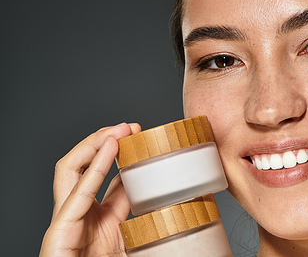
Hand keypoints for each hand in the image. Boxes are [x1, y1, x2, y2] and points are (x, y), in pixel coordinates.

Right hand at [39, 123, 140, 256]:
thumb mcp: (136, 243)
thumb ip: (149, 222)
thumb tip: (187, 207)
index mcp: (100, 216)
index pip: (109, 176)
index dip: (125, 155)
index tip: (145, 138)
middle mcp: (81, 213)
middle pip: (85, 165)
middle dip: (106, 141)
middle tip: (132, 126)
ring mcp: (67, 219)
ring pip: (72, 169)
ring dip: (95, 144)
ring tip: (119, 128)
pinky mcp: (59, 231)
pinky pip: (77, 192)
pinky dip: (94, 166)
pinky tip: (109, 147)